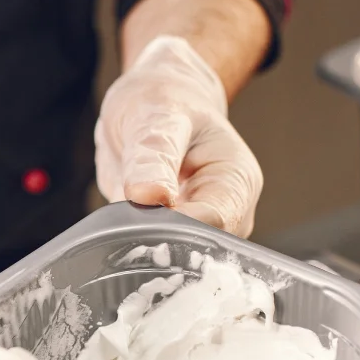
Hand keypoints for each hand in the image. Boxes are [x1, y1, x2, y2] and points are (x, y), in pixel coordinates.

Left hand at [95, 36, 262, 237]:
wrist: (155, 104)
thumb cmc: (165, 101)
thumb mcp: (157, 114)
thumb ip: (154, 153)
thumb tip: (148, 195)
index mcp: (236, 181)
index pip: (213, 224)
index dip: (173, 226)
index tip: (141, 215)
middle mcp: (227, 212)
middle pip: (194, 249)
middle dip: (157, 240)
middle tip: (124, 219)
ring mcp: (199, 229)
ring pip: (172, 258)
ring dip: (143, 246)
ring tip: (124, 216)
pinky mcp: (171, 236)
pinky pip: (152, 253)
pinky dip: (134, 245)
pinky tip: (123, 226)